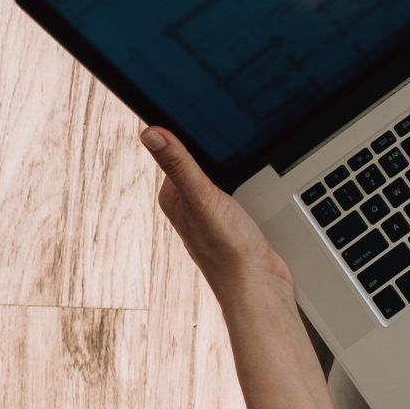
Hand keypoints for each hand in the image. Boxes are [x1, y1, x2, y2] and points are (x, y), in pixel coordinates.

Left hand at [141, 128, 291, 300]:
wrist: (259, 287)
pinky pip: (233, 192)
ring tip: (242, 163)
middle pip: (198, 164)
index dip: (191, 136)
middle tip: (232, 141)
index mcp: (172, 198)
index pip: (175, 152)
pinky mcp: (231, 223)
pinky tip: (252, 187)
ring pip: (217, 178)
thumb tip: (150, 133)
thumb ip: (178, 164)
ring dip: (231, 168)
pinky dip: (242, 184)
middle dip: (215, 153)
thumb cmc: (229, 250)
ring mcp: (209, 216)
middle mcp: (187, 206)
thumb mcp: (203, 197)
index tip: (210, 121)